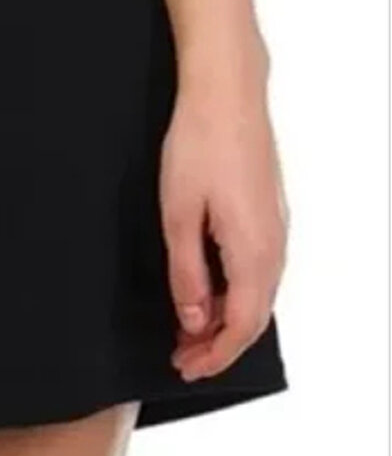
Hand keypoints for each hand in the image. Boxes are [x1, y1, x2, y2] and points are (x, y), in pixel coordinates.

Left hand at [159, 66, 288, 381]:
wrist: (226, 89)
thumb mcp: (179, 213)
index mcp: (254, 252)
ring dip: (225, 315)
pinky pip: (258, 267)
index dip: (214, 354)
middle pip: (253, 315)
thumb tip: (193, 319)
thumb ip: (187, 272)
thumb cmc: (199, 143)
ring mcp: (276, 225)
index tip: (185, 367)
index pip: (241, 326)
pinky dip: (234, 288)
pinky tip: (207, 283)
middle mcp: (275, 245)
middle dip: (218, 341)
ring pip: (257, 291)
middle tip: (181, 353)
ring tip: (187, 324)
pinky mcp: (268, 208)